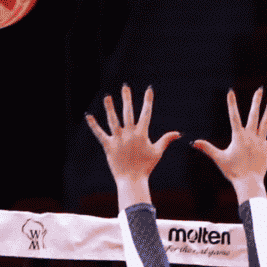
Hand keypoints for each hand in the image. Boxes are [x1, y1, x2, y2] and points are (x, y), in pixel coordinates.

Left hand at [85, 84, 180, 206]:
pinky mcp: (108, 146)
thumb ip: (166, 140)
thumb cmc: (146, 167)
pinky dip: (94, 125)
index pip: (146, 113)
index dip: (148, 101)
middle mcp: (129, 134)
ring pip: (113, 120)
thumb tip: (178, 133)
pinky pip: (100, 134)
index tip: (149, 89)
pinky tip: (88, 116)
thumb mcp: (157, 152)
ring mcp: (118, 140)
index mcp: (142, 134)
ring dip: (110, 108)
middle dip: (127, 99)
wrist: (132, 180)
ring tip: (107, 97)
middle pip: (128, 113)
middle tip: (125, 87)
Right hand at [192, 87, 266, 201]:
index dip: (231, 104)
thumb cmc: (233, 171)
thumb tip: (194, 143)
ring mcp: (261, 142)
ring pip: (266, 123)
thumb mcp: (219, 158)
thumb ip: (207, 148)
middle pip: (254, 115)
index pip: (234, 117)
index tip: (230, 92)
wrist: (248, 182)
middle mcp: (251, 137)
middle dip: (256, 101)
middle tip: (259, 89)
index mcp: (239, 137)